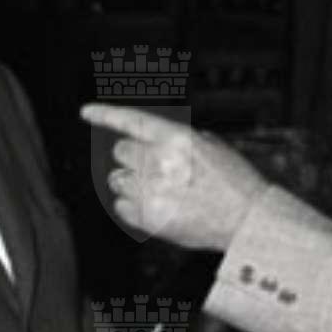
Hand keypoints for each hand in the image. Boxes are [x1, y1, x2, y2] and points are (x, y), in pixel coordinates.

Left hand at [81, 104, 266, 251]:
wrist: (245, 218)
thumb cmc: (232, 182)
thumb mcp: (208, 145)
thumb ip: (174, 139)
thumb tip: (147, 139)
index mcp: (176, 139)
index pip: (131, 121)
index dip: (105, 114)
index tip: (86, 112)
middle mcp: (159, 162)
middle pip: (120, 152)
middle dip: (133, 159)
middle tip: (154, 170)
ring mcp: (151, 190)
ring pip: (117, 180)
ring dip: (132, 183)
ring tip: (158, 191)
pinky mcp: (148, 217)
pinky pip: (121, 206)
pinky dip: (132, 206)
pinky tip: (155, 206)